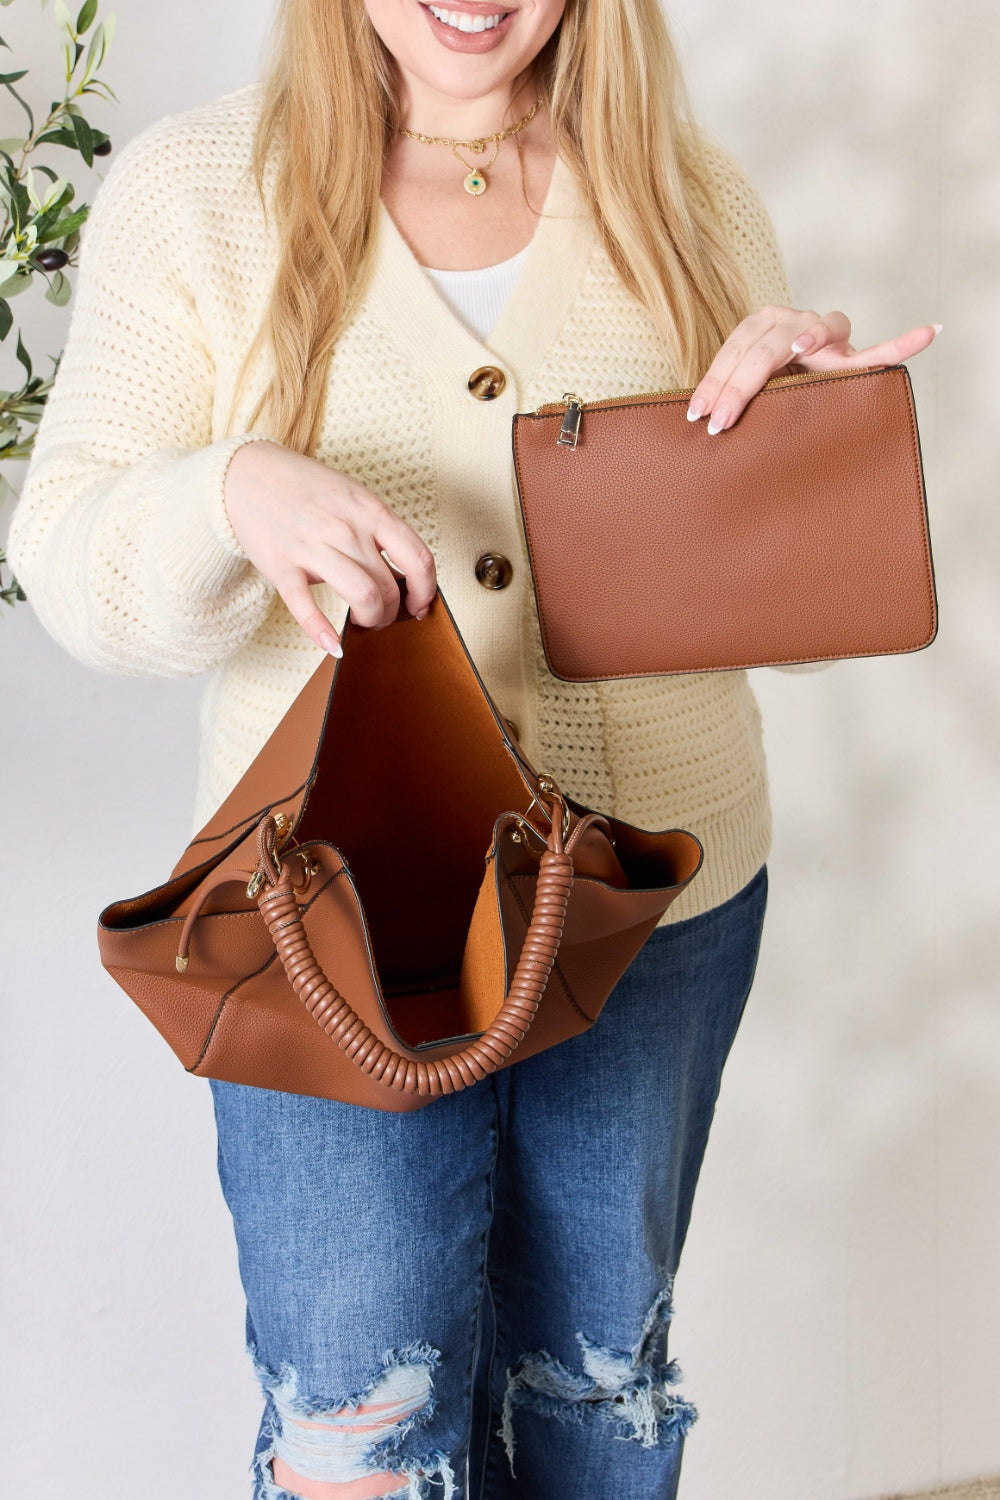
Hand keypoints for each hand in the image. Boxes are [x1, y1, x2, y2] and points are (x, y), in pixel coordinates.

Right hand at [224, 441, 436, 654]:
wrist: (247, 474)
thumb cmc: (306, 489)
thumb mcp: (353, 497)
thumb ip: (378, 530)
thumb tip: (404, 575)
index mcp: (370, 510)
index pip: (418, 558)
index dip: (426, 591)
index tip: (420, 604)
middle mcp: (346, 528)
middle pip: (390, 586)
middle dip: (392, 612)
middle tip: (382, 616)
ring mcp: (312, 546)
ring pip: (363, 597)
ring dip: (370, 620)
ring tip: (363, 621)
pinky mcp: (281, 566)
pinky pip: (306, 608)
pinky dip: (323, 633)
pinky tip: (334, 646)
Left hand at [686, 305, 940, 433]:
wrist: (801, 386)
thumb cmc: (768, 389)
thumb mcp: (744, 388)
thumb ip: (727, 393)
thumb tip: (692, 419)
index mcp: (764, 324)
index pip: (738, 346)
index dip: (717, 379)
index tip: (699, 414)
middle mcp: (795, 321)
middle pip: (767, 342)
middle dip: (740, 382)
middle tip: (721, 420)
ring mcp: (828, 336)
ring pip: (817, 331)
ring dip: (811, 337)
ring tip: (801, 348)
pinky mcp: (855, 357)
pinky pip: (882, 351)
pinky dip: (905, 343)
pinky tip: (929, 332)